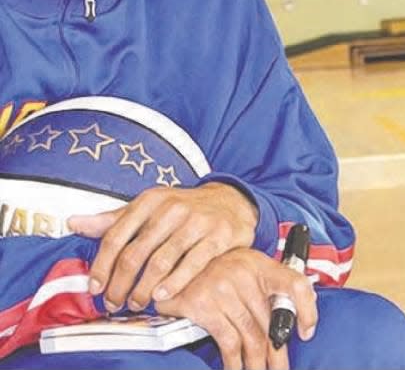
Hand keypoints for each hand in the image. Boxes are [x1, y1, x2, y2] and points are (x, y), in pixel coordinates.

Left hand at [67, 182, 257, 311]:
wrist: (232, 201)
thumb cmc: (184, 208)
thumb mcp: (150, 207)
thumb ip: (114, 219)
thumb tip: (74, 223)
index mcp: (150, 200)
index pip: (116, 236)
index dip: (102, 265)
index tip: (95, 287)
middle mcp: (172, 208)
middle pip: (136, 253)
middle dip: (120, 284)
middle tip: (114, 303)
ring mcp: (196, 222)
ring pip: (161, 261)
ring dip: (144, 288)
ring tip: (137, 303)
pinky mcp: (218, 236)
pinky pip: (192, 264)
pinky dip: (174, 282)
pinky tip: (162, 295)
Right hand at [155, 248, 316, 369]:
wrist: (177, 260)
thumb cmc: (217, 268)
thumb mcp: (246, 267)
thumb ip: (268, 287)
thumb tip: (296, 316)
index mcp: (261, 264)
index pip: (295, 284)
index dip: (308, 309)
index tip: (307, 332)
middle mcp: (244, 274)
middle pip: (270, 323)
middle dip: (277, 353)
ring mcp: (223, 289)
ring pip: (250, 336)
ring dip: (256, 363)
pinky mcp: (203, 305)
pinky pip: (228, 341)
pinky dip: (234, 362)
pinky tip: (235, 369)